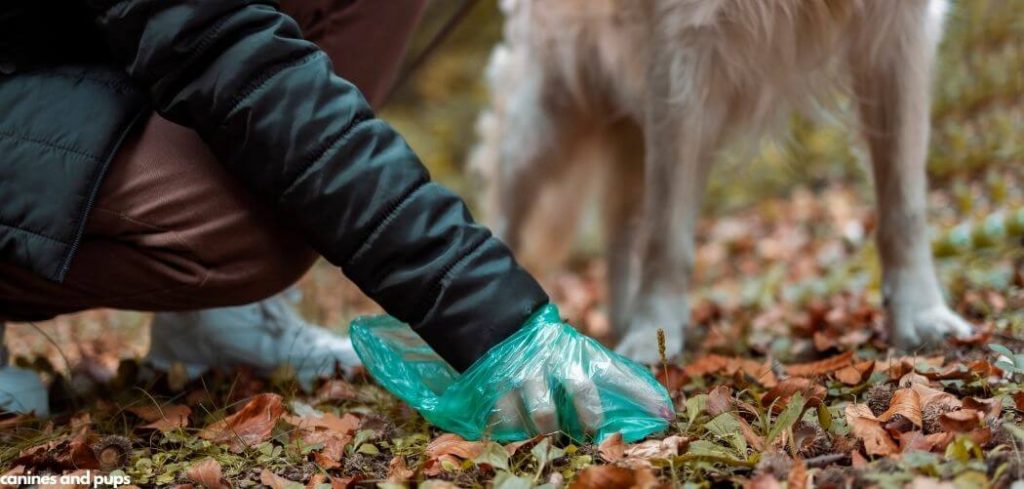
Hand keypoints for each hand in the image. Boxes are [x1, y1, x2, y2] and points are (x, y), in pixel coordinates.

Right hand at [484, 315, 672, 441]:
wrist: (509, 323)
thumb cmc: (558, 350)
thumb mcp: (586, 355)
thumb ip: (618, 379)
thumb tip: (661, 408)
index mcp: (584, 353)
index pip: (620, 374)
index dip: (642, 394)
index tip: (665, 413)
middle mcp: (559, 360)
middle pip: (581, 389)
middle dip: (590, 416)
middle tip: (591, 431)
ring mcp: (530, 372)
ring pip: (544, 412)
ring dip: (552, 428)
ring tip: (554, 432)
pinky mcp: (502, 384)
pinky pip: (512, 417)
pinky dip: (520, 427)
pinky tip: (525, 426)